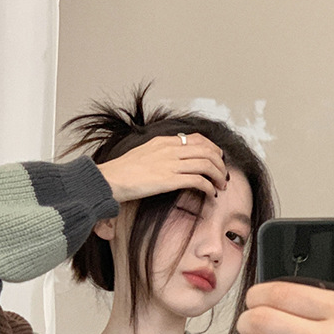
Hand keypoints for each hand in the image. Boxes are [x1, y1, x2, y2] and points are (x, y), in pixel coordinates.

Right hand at [97, 133, 227, 203]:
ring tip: (221, 186)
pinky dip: (208, 187)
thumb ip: (160, 153)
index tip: (218, 158)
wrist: (109, 179)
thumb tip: (173, 160)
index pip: (197, 139)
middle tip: (223, 175)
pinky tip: (210, 194)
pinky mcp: (168, 180)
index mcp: (164, 142)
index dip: (213, 148)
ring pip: (206, 165)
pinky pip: (197, 181)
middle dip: (220, 164)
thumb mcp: (143, 153)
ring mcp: (170, 164)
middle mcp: (169, 150)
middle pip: (207, 151)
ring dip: (218, 176)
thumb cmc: (123, 171)